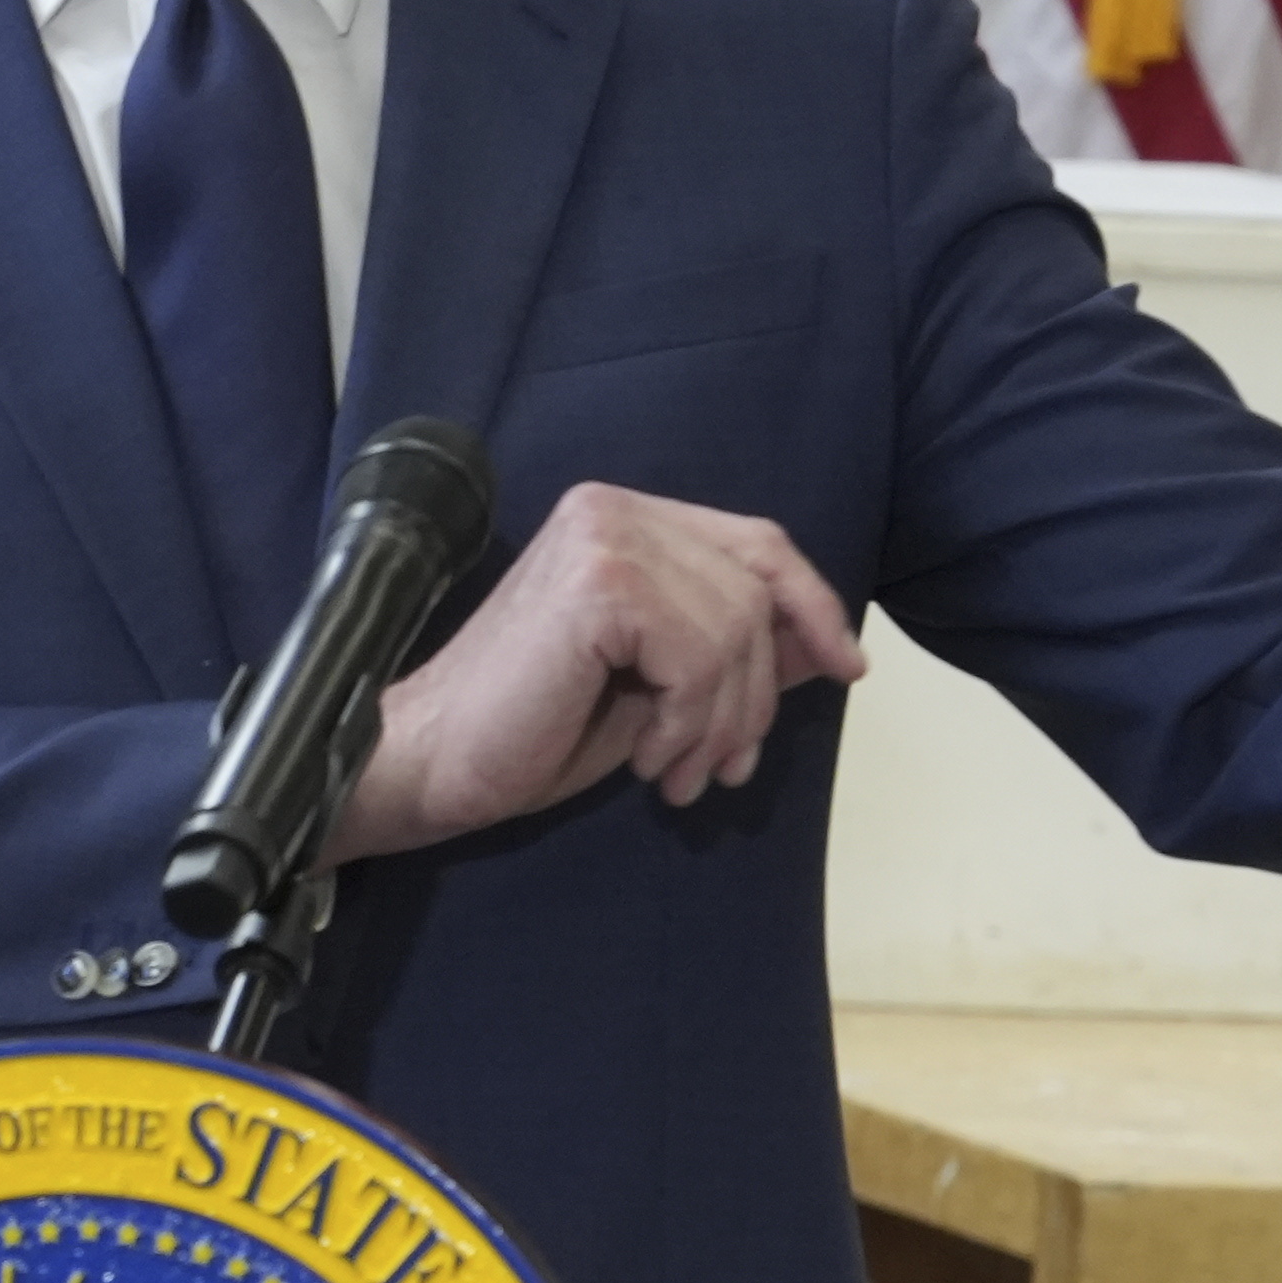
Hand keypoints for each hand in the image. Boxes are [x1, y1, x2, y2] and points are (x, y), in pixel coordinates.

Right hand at [336, 482, 863, 858]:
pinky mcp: (599, 583)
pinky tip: (648, 757)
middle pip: (755, 590)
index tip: (848, 669)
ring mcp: (603, 537)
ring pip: (735, 629)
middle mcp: (612, 510)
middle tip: (721, 767)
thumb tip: (829, 644)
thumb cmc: (533, 728)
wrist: (433, 762)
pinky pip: (700, 656)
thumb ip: (732, 649)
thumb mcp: (658, 686)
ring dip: (721, 723)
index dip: (812, 605)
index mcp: (623, 519)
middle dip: (758, 694)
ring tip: (679, 773)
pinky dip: (689, 722)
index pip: (758, 543)